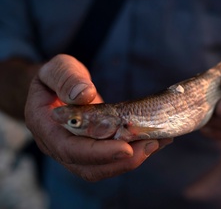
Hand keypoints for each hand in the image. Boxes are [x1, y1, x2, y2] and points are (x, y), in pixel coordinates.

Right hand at [25, 54, 171, 181]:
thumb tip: (84, 95)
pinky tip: (153, 139)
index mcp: (47, 128)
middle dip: (121, 161)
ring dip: (131, 160)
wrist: (56, 88)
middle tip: (151, 145)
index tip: (125, 148)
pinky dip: (133, 152)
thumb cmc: (56, 76)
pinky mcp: (93, 147)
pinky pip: (111, 157)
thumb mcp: (58, 68)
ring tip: (157, 142)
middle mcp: (61, 146)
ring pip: (103, 167)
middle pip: (89, 167)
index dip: (98, 153)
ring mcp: (78, 149)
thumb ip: (66, 78)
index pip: (69, 150)